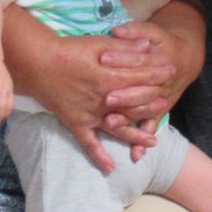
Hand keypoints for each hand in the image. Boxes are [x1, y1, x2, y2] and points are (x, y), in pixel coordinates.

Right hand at [28, 30, 174, 173]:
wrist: (38, 63)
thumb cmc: (69, 50)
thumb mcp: (100, 43)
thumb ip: (126, 47)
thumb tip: (150, 46)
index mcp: (112, 77)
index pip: (142, 77)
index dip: (159, 74)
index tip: (172, 71)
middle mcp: (105, 100)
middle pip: (135, 105)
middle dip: (153, 104)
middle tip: (166, 103)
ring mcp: (91, 114)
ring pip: (119, 128)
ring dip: (136, 136)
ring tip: (153, 143)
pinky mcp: (77, 122)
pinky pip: (89, 143)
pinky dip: (99, 156)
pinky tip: (110, 168)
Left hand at [99, 19, 190, 133]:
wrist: (186, 58)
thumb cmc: (163, 43)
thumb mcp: (152, 31)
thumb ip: (135, 31)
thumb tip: (116, 31)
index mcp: (159, 60)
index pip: (138, 60)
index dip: (121, 59)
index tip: (103, 58)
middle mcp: (161, 82)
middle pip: (142, 90)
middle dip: (124, 94)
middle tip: (106, 97)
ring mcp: (161, 98)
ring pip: (145, 110)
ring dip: (129, 118)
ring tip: (109, 123)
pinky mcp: (159, 110)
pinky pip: (151, 126)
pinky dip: (143, 140)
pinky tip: (135, 155)